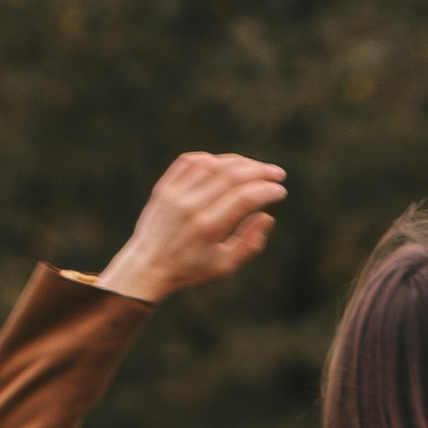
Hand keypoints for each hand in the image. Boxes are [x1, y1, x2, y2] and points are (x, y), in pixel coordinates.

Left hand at [95, 151, 287, 301]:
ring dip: (240, 162)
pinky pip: (190, 162)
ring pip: (213, 164)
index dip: (268, 191)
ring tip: (256, 167)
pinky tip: (226, 164)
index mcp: (208, 228)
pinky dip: (212, 159)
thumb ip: (250, 243)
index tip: (280, 191)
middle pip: (232, 176)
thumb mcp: (225, 265)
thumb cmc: (190, 268)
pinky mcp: (164, 187)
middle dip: (260, 172)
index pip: (245, 198)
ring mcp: (175, 194)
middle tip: (277, 173)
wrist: (147, 265)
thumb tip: (267, 216)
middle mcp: (191, 207)